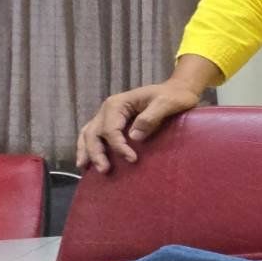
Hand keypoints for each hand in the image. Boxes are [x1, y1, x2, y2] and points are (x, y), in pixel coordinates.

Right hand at [75, 81, 202, 172]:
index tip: (132, 159)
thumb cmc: (174, 96)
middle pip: (94, 133)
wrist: (177, 90)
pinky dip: (87, 146)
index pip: (111, 129)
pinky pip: (93, 134)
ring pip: (88, 133)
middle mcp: (108, 108)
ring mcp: (107, 115)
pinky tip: (87, 160)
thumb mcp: (166, 104)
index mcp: (118, 103)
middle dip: (96, 152)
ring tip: (84, 168)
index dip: (118, 146)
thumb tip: (134, 136)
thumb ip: (151, 117)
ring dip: (86, 151)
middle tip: (104, 170)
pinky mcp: (111, 121)